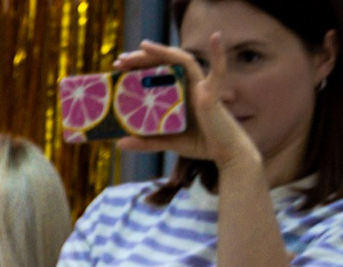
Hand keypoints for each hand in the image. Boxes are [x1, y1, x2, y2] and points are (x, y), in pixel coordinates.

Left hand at [114, 35, 260, 174]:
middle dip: (142, 58)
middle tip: (120, 60)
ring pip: (181, 61)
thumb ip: (146, 142)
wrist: (225, 153)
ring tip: (142, 46)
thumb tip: (119, 144)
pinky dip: (218, 54)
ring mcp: (200, 86)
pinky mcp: (211, 93)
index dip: (137, 67)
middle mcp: (187, 85)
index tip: (117, 67)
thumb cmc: (200, 142)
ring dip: (162, 51)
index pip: (155, 73)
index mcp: (176, 92)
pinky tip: (216, 37)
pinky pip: (218, 71)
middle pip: (164, 63)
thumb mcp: (168, 142)